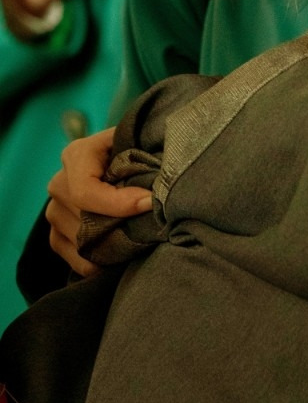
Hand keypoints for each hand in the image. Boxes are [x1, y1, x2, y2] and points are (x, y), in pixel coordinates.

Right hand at [46, 127, 151, 276]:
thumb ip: (148, 152)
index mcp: (78, 155)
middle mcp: (59, 183)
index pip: (85, 191)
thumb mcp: (142, 141)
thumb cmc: (138, 147)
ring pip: (82, 242)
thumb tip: (157, 190)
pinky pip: (78, 259)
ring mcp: (55, 211)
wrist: (122, 161)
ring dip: (115, 244)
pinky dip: (104, 261)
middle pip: (85, 220)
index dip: (119, 203)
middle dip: (122, 225)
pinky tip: (126, 251)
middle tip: (154, 225)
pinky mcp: (57, 235)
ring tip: (143, 235)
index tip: (150, 204)